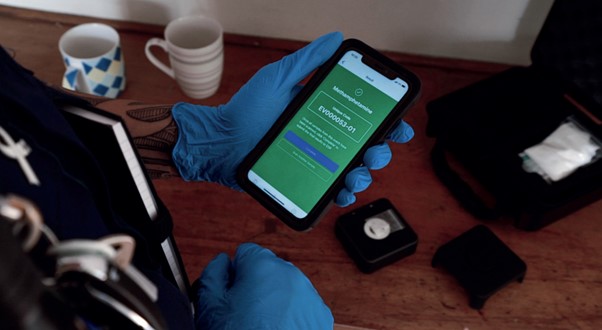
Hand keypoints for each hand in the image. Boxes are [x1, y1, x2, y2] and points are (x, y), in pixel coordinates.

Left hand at [171, 31, 413, 205]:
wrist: (222, 143)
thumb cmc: (246, 110)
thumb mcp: (277, 79)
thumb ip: (306, 61)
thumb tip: (335, 38)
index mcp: (323, 113)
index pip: (364, 118)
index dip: (388, 123)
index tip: (399, 126)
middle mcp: (324, 137)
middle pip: (366, 148)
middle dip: (379, 153)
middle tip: (373, 152)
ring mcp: (316, 161)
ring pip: (353, 172)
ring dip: (364, 175)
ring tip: (356, 175)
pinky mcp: (305, 181)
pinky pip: (330, 193)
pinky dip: (342, 195)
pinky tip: (342, 193)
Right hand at [194, 243, 333, 329]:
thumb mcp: (211, 307)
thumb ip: (213, 275)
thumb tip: (222, 262)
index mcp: (263, 266)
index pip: (245, 253)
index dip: (234, 274)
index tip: (232, 292)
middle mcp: (290, 275)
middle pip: (268, 269)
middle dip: (256, 286)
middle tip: (244, 315)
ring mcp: (309, 294)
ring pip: (286, 289)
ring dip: (274, 301)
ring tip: (261, 328)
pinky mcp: (320, 315)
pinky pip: (302, 307)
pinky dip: (291, 317)